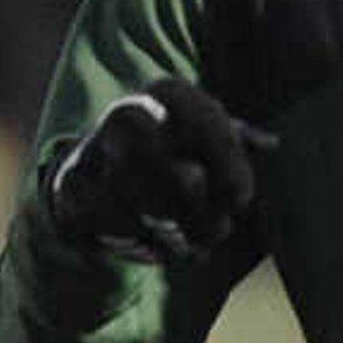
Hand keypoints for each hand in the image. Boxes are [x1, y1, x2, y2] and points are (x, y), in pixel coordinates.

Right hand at [43, 78, 272, 263]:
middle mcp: (126, 114)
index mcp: (166, 93)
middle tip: (221, 232)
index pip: (200, 115)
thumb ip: (236, 139)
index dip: (225, 159)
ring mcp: (94, 150)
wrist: (95, 171)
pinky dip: (140, 241)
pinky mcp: (71, 188)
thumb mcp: (206, 139)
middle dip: (198, 206)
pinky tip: (161, 249)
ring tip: (196, 246)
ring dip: (173, 230)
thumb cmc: (171, 154)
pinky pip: (110, 221)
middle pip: (164, 159)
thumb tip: (272, 144)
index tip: (243, 200)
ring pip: (139, 198)